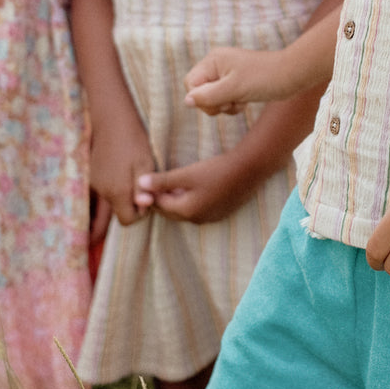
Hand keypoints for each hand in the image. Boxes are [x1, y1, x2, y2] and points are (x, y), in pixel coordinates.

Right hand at [89, 121, 156, 225]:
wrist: (112, 120)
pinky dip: (112, 187)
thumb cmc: (133, 141)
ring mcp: (94, 184)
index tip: (146, 196)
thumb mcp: (145, 164)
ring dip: (120, 197)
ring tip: (131, 176)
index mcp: (117, 192)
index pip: (127, 220)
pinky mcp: (91, 175)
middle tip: (138, 190)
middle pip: (115, 214)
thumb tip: (144, 207)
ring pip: (108, 202)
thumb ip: (143, 189)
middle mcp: (102, 192)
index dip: (139, 213)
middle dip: (128, 207)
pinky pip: (102, 190)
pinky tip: (120, 170)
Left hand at [135, 151, 264, 224]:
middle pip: (171, 211)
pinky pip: (197, 209)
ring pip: (184, 210)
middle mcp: (196, 219)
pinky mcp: (219, 213)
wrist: (249, 169)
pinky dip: (190, 200)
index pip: (160, 205)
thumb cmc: (216, 170)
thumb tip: (140, 184)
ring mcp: (209, 218)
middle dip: (162, 198)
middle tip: (156, 182)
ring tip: (173, 182)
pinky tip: (192, 186)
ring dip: (176, 199)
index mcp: (186, 211)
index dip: (151, 193)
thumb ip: (163, 180)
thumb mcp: (187, 174)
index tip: (146, 180)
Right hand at [184, 47, 286, 115]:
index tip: (220, 101)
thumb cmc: (264, 79)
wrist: (292, 75)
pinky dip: (233, 105)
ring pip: (212, 99)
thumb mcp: (233, 89)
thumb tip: (186, 101)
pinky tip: (246, 102)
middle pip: (200, 92)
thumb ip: (208, 96)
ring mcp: (227, 74)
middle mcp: (217, 65)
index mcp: (213, 60)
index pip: (190, 84)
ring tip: (241, 101)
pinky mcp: (237, 83)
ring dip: (225, 106)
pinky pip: (224, 99)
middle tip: (232, 102)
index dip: (201, 98)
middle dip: (214, 104)